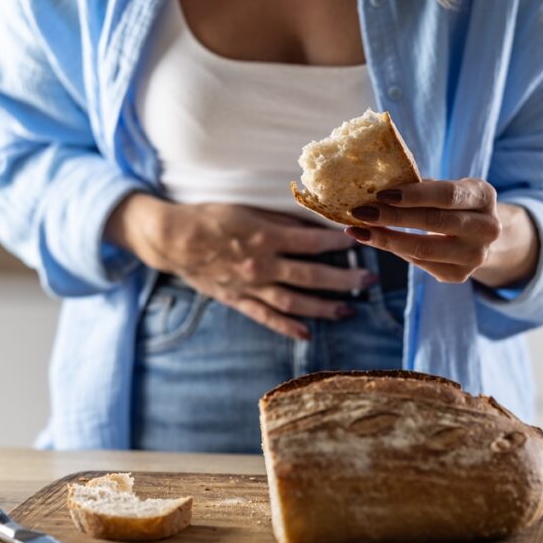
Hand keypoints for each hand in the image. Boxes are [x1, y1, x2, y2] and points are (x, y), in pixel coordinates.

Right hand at [107, 194, 375, 339]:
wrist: (172, 239)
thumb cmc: (211, 217)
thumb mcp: (248, 208)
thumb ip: (281, 219)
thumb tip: (315, 224)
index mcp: (265, 237)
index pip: (313, 242)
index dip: (340, 243)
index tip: (361, 241)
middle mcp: (261, 265)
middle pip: (311, 276)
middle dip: (344, 280)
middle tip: (369, 281)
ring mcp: (250, 287)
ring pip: (294, 302)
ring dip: (324, 308)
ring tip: (348, 310)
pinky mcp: (238, 300)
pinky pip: (266, 317)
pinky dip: (287, 327)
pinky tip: (307, 333)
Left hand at [344, 178, 538, 286]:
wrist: (479, 235)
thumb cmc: (453, 203)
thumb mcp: (447, 188)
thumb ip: (421, 187)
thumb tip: (375, 183)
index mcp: (484, 196)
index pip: (447, 195)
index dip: (414, 195)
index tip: (381, 194)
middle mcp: (487, 228)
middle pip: (433, 223)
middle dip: (392, 217)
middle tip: (360, 212)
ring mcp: (475, 256)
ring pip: (423, 250)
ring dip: (386, 239)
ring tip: (358, 231)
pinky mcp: (459, 275)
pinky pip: (420, 263)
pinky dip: (394, 251)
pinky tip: (375, 240)